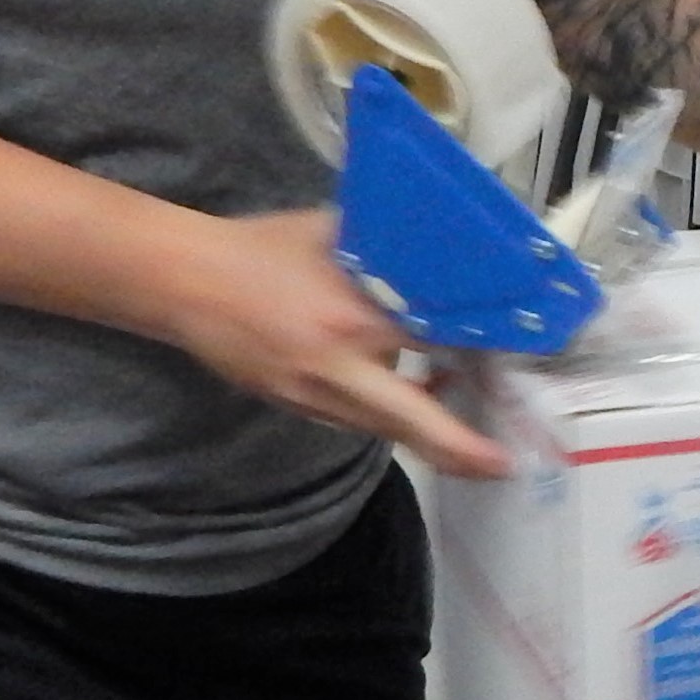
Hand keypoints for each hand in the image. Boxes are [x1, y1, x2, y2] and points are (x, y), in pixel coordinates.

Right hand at [151, 207, 506, 478]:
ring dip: (430, 435)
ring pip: (385, 428)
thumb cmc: (261, 249)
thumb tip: (443, 248)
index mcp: (352, 320)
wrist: (184, 282)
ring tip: (475, 443)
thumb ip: (388, 249)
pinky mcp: (296, 406)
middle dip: (461, 451)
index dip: (477, 361)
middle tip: (501, 465)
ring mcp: (313, 396)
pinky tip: (419, 403)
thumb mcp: (335, 234)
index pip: (433, 347)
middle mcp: (337, 370)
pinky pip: (356, 420)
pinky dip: (391, 418)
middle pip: (413, 422)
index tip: (515, 376)